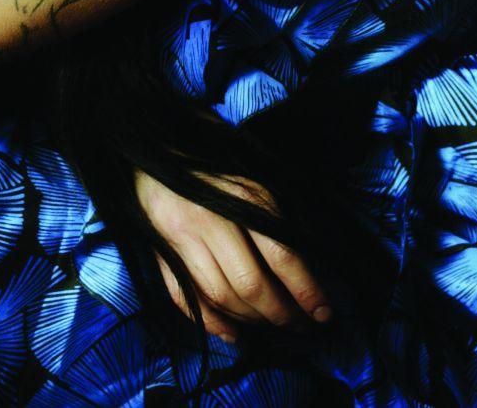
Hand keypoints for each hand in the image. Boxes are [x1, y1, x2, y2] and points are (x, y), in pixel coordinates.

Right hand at [135, 168, 332, 343]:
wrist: (153, 143)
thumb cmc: (210, 155)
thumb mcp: (251, 172)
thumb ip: (272, 211)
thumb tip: (307, 256)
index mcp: (241, 196)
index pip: (281, 256)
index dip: (305, 290)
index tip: (324, 313)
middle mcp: (211, 219)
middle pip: (251, 284)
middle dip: (281, 314)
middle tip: (301, 326)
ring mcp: (182, 238)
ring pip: (221, 296)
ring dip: (252, 321)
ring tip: (273, 326)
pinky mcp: (161, 250)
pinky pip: (186, 298)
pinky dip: (211, 322)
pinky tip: (233, 334)